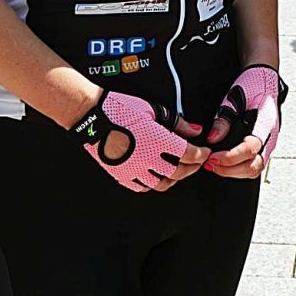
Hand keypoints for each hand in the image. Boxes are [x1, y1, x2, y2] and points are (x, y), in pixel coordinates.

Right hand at [73, 90, 208, 192]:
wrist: (92, 118)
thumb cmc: (119, 108)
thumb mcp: (152, 109)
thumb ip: (177, 122)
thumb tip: (194, 130)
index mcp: (157, 140)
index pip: (188, 154)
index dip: (200, 155)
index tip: (204, 152)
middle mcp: (148, 159)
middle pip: (178, 172)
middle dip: (192, 168)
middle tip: (196, 162)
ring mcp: (134, 170)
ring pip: (162, 183)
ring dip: (174, 178)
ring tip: (178, 170)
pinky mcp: (122, 176)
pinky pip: (143, 187)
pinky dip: (154, 183)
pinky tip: (156, 176)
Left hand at [203, 65, 284, 178]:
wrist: (263, 77)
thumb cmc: (252, 84)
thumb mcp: (233, 97)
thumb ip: (224, 119)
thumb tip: (213, 138)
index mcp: (266, 122)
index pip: (251, 148)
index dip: (231, 157)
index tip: (214, 157)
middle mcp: (271, 136)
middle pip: (255, 165)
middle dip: (230, 169)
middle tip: (210, 163)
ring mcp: (269, 143)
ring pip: (255, 168)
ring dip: (234, 172)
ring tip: (214, 165)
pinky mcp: (264, 145)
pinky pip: (254, 163)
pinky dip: (239, 168)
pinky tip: (224, 164)